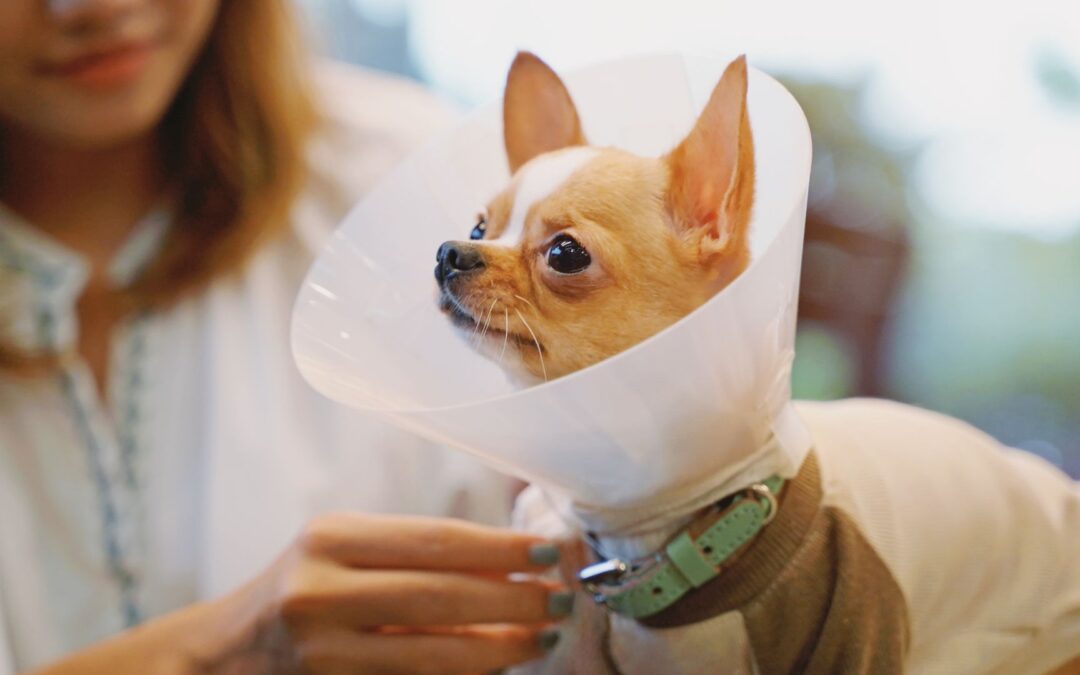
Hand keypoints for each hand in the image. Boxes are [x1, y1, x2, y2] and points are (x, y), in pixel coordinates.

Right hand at [196, 513, 569, 673]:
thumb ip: (416, 553)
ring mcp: (323, 652)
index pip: (437, 540)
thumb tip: (512, 559)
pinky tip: (495, 666)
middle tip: (559, 599)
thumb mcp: (345, 551)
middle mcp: (320, 591)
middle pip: (442, 596)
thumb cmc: (302, 588)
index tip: (550, 553)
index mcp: (331, 539)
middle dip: (514, 599)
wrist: (225, 655)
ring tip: (540, 637)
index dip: (502, 548)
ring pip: (434, 653)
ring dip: (499, 647)